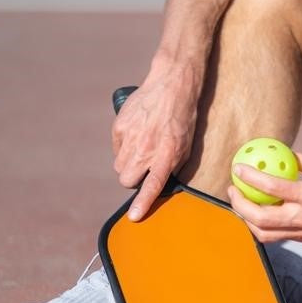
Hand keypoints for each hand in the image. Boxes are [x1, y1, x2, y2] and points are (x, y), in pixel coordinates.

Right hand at [112, 72, 199, 220]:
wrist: (171, 85)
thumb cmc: (183, 117)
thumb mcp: (185, 146)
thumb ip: (172, 166)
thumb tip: (162, 182)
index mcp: (166, 155)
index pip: (152, 185)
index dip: (142, 203)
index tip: (133, 216)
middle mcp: (146, 148)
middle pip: (126, 180)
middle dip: (132, 180)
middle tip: (142, 170)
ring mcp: (130, 137)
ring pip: (119, 166)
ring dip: (128, 164)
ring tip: (141, 150)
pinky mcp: (119, 127)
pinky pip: (116, 148)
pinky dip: (123, 147)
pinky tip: (136, 136)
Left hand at [227, 152, 301, 243]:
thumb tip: (280, 152)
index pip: (273, 188)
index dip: (251, 177)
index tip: (238, 168)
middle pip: (261, 218)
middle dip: (240, 204)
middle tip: (233, 189)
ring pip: (264, 232)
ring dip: (246, 219)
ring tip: (240, 203)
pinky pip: (276, 236)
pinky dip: (260, 226)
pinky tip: (256, 213)